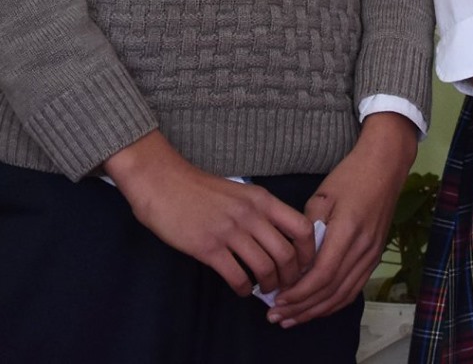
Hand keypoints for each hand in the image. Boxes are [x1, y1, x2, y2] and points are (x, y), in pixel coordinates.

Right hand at [104, 131, 315, 296]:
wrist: (163, 183)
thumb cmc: (200, 189)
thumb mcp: (240, 192)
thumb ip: (259, 211)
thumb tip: (277, 239)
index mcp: (262, 199)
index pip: (301, 227)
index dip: (309, 251)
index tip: (305, 264)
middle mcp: (251, 215)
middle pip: (287, 254)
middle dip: (291, 276)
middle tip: (287, 285)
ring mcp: (230, 231)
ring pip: (265, 268)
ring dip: (269, 285)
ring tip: (266, 290)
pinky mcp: (208, 247)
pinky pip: (237, 276)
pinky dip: (244, 289)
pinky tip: (242, 289)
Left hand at [267, 112, 417, 327]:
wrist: (385, 166)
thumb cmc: (350, 176)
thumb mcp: (322, 196)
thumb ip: (308, 231)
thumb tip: (294, 261)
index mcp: (348, 231)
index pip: (322, 275)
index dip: (299, 293)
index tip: (276, 301)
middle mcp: (363, 248)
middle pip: (331, 290)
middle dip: (302, 308)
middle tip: (276, 317)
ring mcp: (372, 254)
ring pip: (343, 294)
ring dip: (316, 311)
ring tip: (291, 320)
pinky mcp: (375, 256)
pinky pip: (354, 288)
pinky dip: (334, 303)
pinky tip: (317, 309)